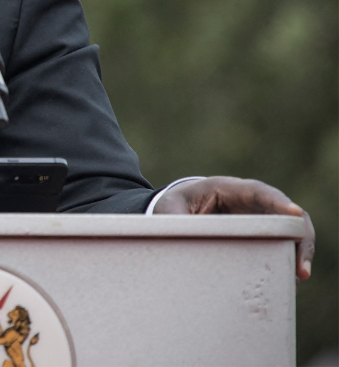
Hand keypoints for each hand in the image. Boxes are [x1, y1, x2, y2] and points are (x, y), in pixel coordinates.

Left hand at [153, 176, 313, 280]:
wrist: (180, 208)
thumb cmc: (175, 204)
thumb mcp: (168, 209)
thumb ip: (173, 220)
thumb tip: (176, 237)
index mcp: (228, 188)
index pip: (259, 192)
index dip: (278, 202)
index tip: (294, 213)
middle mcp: (252, 203)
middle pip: (286, 215)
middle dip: (299, 237)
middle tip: (301, 268)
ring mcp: (261, 219)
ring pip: (290, 233)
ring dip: (297, 253)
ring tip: (298, 277)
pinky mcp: (262, 237)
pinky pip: (282, 247)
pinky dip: (287, 262)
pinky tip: (286, 281)